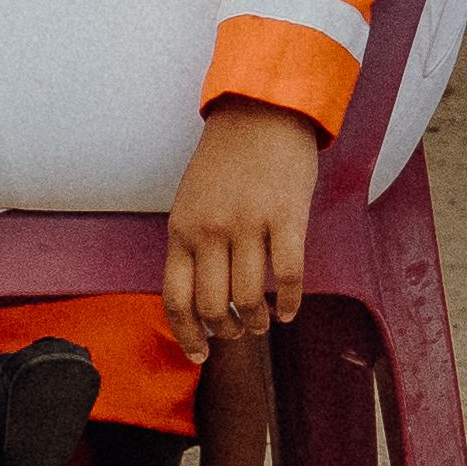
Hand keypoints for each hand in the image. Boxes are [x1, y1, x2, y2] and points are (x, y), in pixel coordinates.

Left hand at [162, 99, 328, 355]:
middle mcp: (210, 230)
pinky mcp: (286, 218)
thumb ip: (192, 244)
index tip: (200, 355)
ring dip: (258, 322)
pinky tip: (291, 310)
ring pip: (249, 299)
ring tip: (264, 323)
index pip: (175, 298)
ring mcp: (248, 224)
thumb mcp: (191, 200)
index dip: (187, 335)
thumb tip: (201, 298)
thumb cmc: (226, 159)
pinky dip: (291, 303)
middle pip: (213, 306)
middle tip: (239, 335)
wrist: (261, 110)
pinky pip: (288, 277)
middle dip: (227, 332)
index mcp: (181, 228)